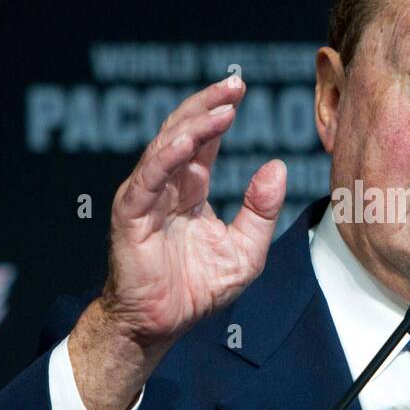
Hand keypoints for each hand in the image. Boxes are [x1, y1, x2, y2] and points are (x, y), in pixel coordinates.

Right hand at [69, 75, 285, 409]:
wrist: (162, 325)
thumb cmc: (197, 289)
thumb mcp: (246, 250)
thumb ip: (261, 210)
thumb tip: (277, 167)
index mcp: (191, 189)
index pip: (205, 140)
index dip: (220, 113)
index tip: (242, 88)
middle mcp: (167, 186)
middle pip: (185, 131)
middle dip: (208, 106)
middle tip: (235, 85)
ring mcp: (147, 197)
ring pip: (167, 148)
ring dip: (193, 125)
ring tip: (222, 109)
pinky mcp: (132, 215)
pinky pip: (149, 179)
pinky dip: (167, 158)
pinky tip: (188, 142)